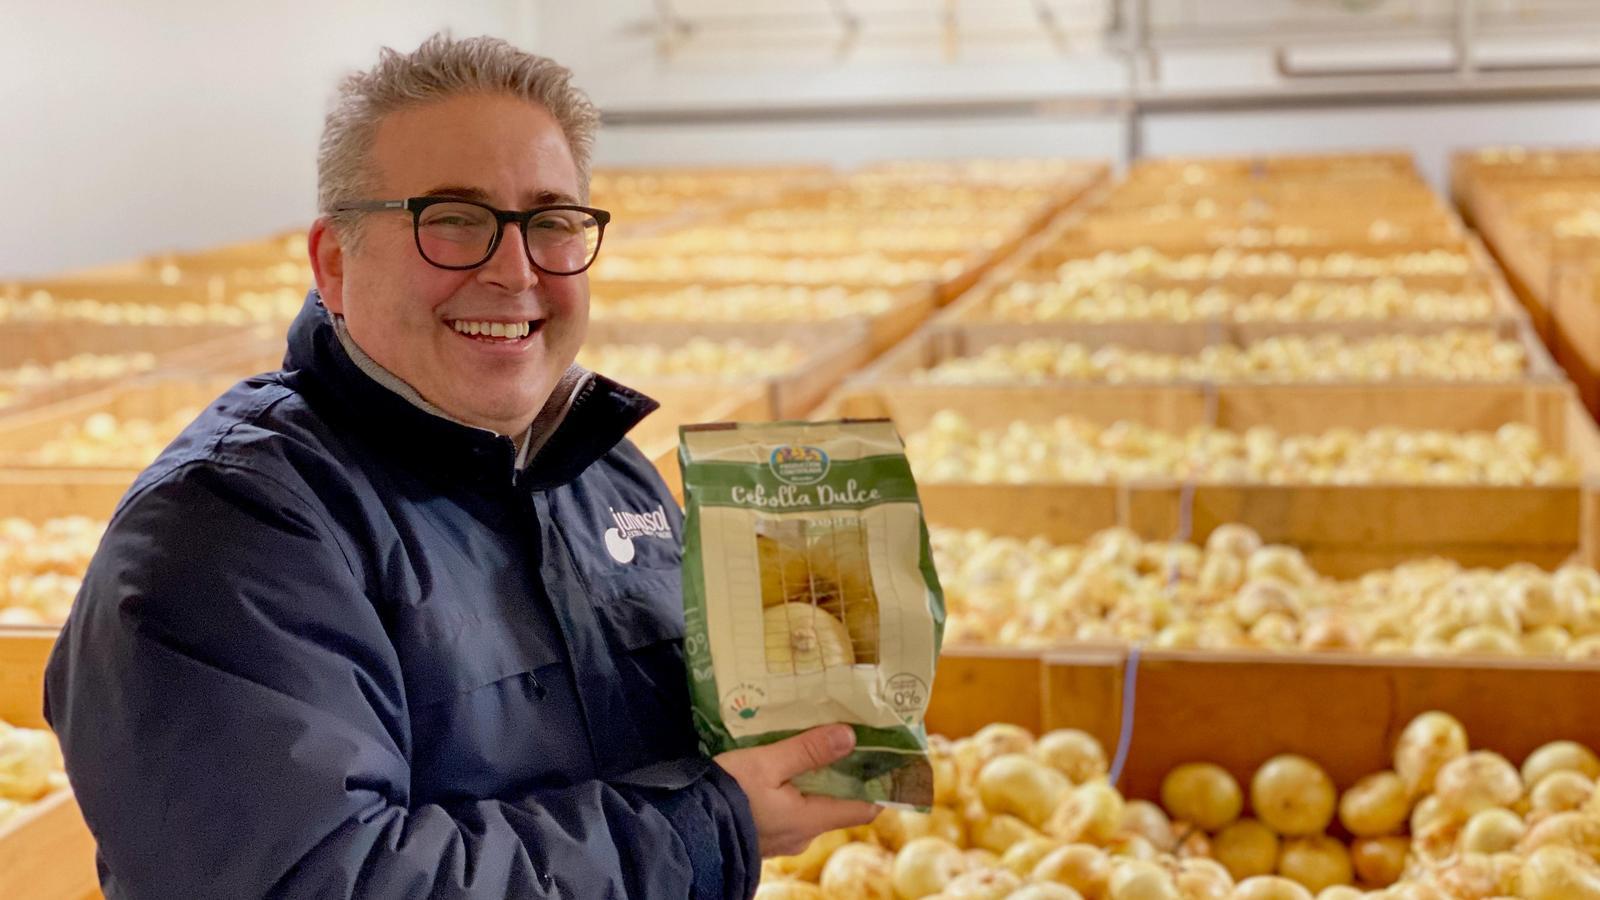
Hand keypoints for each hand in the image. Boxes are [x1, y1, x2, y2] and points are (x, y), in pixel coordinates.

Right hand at [714, 724, 879, 856]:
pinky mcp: (762, 834)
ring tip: (811, 746)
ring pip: (812, 806)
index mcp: (811, 819)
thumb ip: (807, 750)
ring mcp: (782, 838)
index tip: (886, 757)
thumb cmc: (725, 795)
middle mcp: (802, 834)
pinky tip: (782, 767)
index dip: (879, 785)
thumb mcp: (766, 764)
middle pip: (838, 803)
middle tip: (845, 738)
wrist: (683, 828)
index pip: (864, 808)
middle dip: (844, 774)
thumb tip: (850, 736)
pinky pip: (790, 810)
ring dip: (815, 780)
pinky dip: (794, 789)